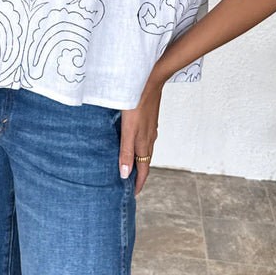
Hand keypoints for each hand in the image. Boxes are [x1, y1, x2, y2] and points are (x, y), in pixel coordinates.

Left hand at [119, 81, 162, 196]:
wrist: (151, 81)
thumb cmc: (137, 104)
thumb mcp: (128, 129)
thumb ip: (125, 151)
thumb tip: (124, 175)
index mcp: (144, 143)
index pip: (143, 170)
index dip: (138, 184)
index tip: (133, 195)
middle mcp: (149, 138)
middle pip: (144, 161)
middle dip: (138, 174)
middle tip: (129, 183)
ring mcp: (150, 128)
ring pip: (145, 149)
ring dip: (138, 160)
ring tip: (129, 164)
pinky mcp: (149, 119)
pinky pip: (144, 138)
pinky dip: (139, 146)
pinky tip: (132, 140)